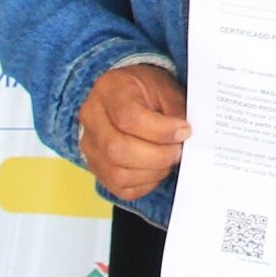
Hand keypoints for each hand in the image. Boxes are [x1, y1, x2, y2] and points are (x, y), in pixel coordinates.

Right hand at [78, 64, 188, 201]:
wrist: (128, 96)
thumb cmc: (147, 91)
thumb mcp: (165, 88)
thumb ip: (176, 111)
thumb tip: (185, 137)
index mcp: (110, 89)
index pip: (128, 117)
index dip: (161, 130)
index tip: (184, 131)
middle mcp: (92, 117)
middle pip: (118, 149)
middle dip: (158, 156)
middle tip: (179, 150)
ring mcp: (90, 145)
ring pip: (119, 173)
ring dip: (153, 172)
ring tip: (169, 158)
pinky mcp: (96, 167)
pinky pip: (122, 187)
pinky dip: (146, 183)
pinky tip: (157, 168)